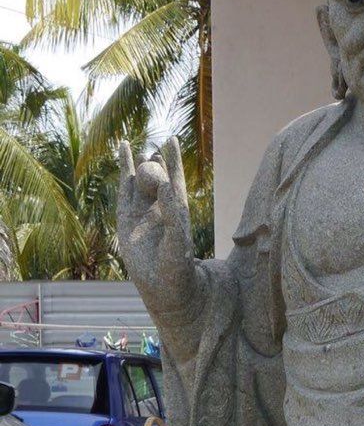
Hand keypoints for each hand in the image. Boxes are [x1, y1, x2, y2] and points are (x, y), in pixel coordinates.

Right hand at [118, 136, 194, 298]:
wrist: (162, 286)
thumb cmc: (177, 265)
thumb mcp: (178, 238)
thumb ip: (172, 211)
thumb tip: (166, 183)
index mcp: (177, 208)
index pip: (175, 177)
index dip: (173, 159)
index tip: (171, 139)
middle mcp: (160, 206)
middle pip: (157, 175)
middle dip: (155, 163)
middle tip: (155, 158)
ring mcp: (142, 208)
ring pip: (140, 178)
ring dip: (141, 162)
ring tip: (143, 149)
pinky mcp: (125, 215)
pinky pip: (124, 186)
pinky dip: (123, 166)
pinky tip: (123, 147)